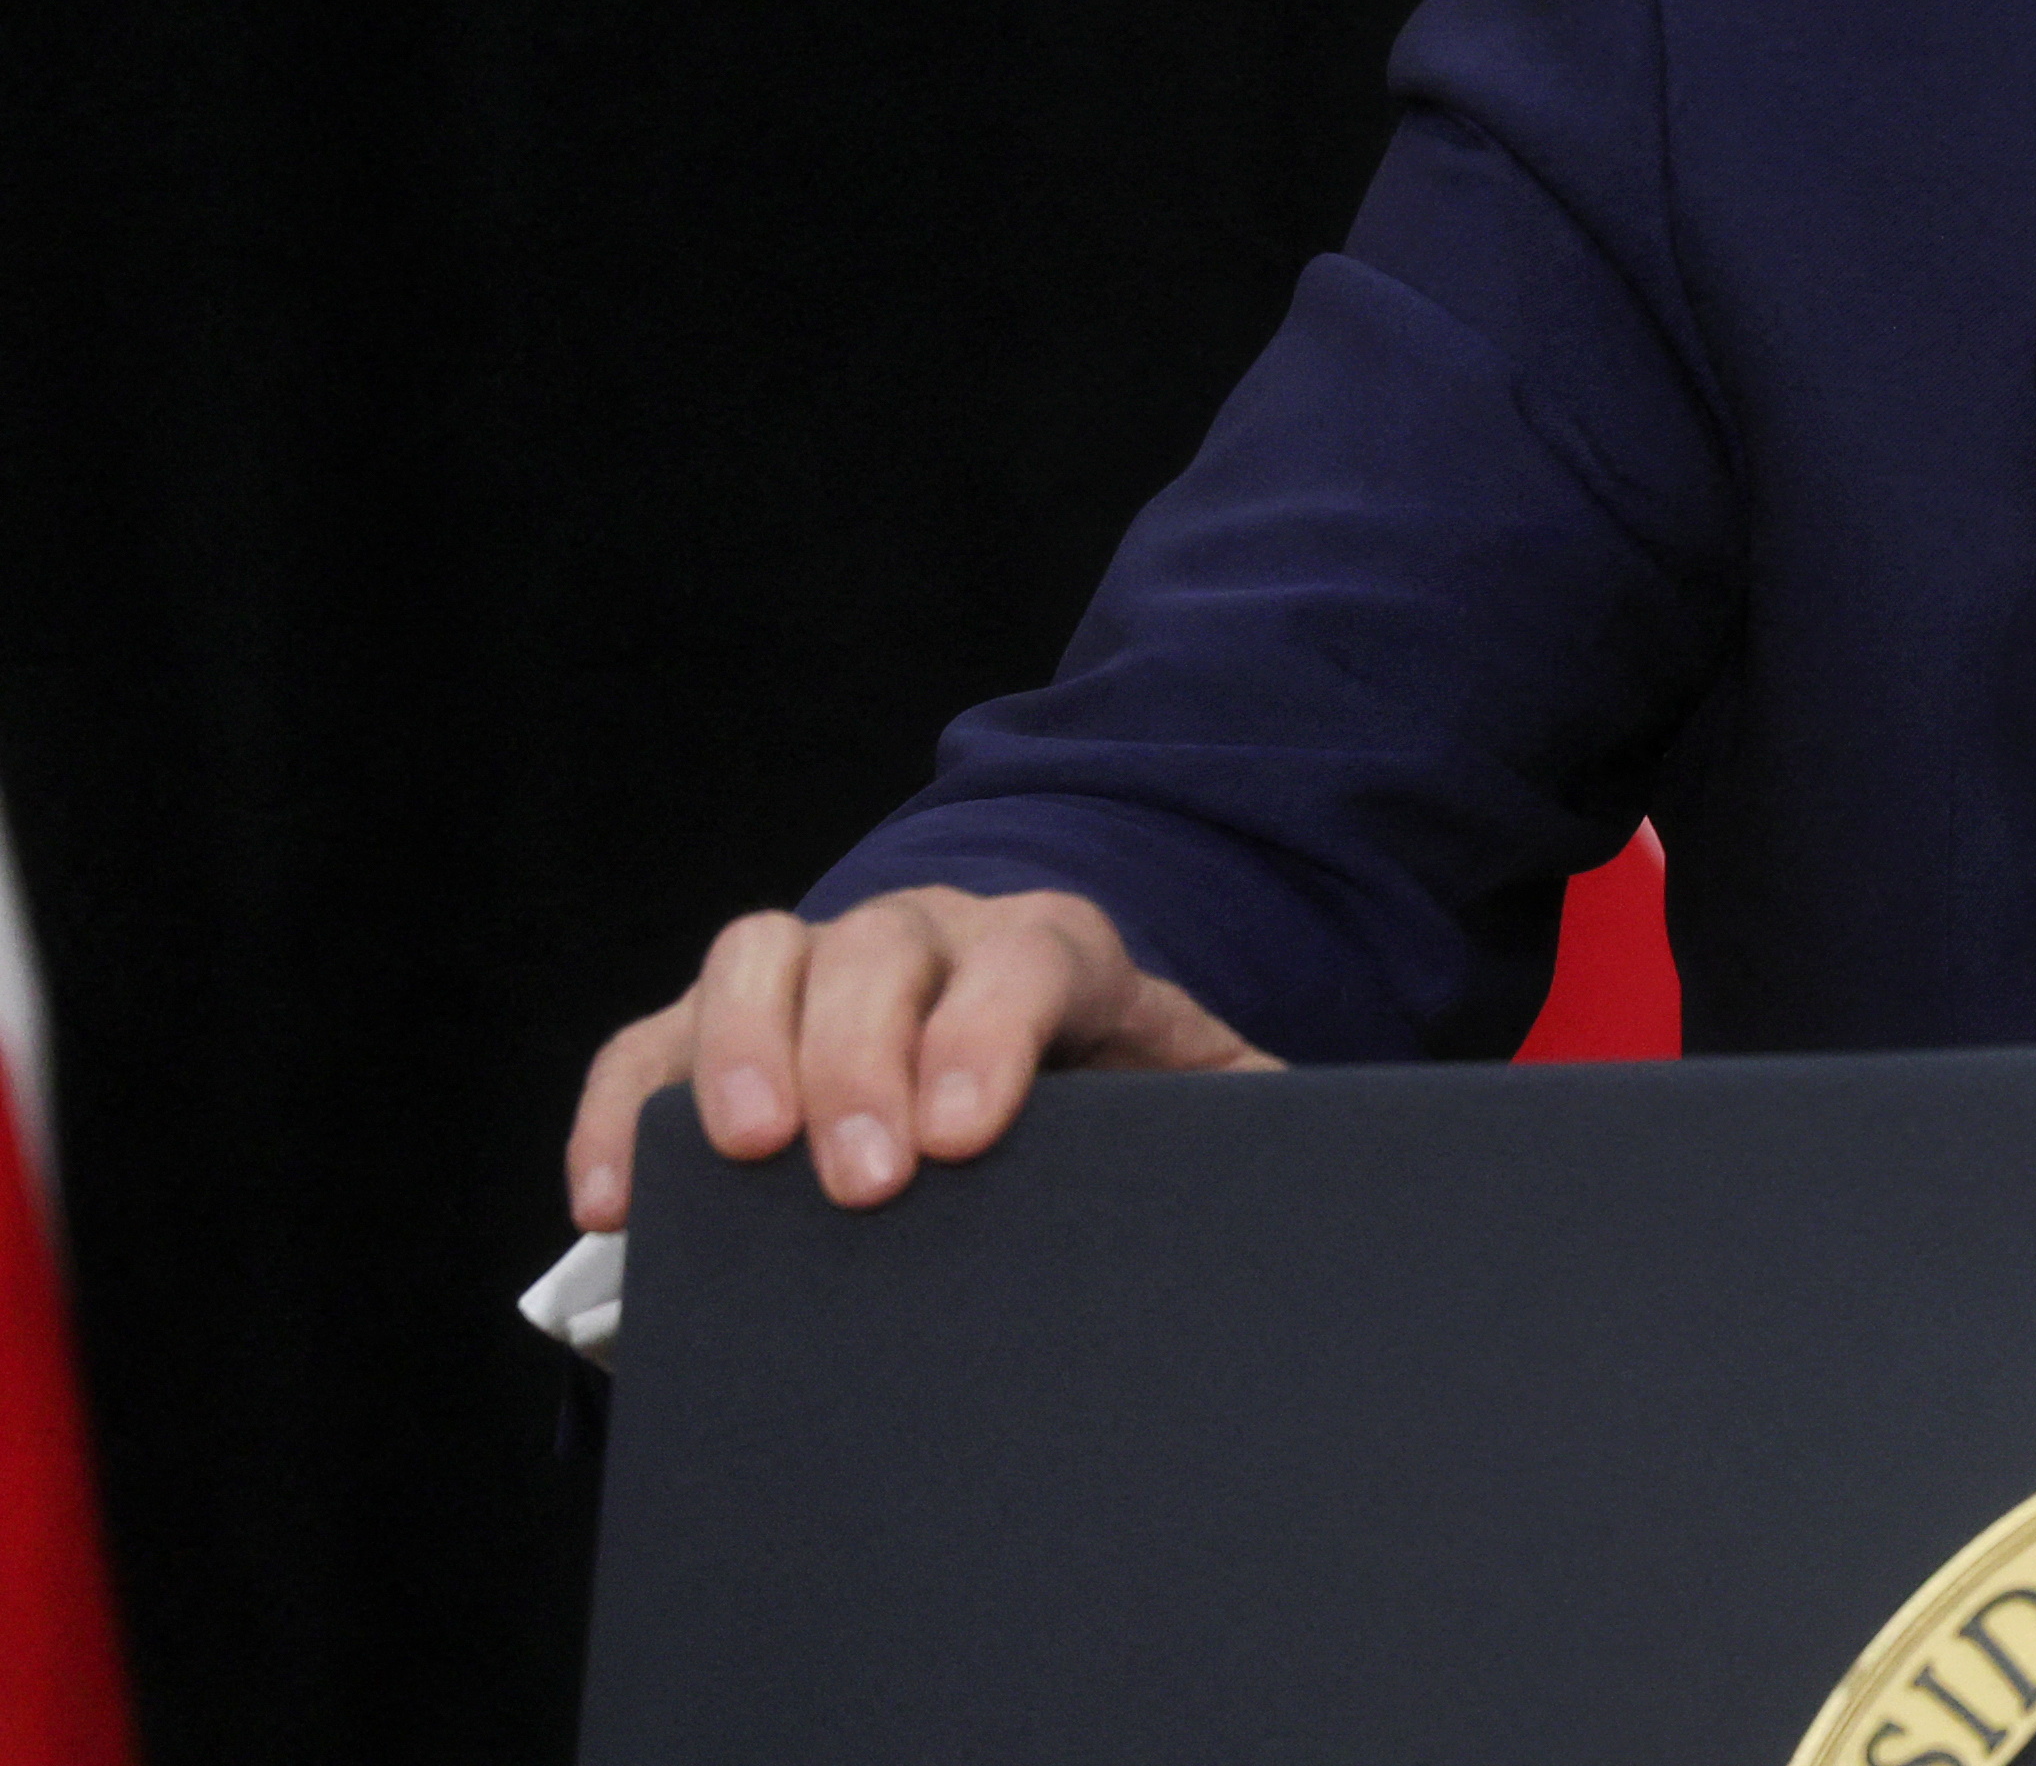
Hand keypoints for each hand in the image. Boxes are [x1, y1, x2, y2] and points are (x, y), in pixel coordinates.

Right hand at [562, 887, 1275, 1226]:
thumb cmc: (1116, 1082)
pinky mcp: (729, 1027)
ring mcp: (821, 969)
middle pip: (880, 951)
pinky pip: (654, 1040)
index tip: (967, 1134)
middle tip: (862, 1180)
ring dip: (738, 1057)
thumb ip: (1252, 1116)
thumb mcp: (1200, 1091)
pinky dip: (627, 1108)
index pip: (1028, 958)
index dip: (990, 1034)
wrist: (1041, 1028)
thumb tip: (1319, 1176)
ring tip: (735, 1164)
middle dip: (860, 1059)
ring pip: (759, 960)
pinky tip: (613, 1204)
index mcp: (1057, 951)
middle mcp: (931, 935)